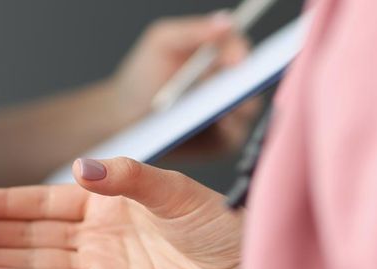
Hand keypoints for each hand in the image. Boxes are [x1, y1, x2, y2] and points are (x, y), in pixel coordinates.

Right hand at [0, 158, 241, 268]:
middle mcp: (97, 230)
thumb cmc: (222, 227)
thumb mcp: (176, 194)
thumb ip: (128, 179)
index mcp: (108, 198)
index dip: (4, 203)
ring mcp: (99, 263)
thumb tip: (85, 167)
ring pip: (33, 259)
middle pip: (28, 231)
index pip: (43, 199)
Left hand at [108, 13, 261, 154]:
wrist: (124, 116)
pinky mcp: (222, 140)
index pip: (241, 50)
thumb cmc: (143, 75)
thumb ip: (192, 31)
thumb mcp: (161, 43)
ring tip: (217, 109)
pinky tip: (211, 127)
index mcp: (219, 55)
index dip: (240, 55)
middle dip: (242, 84)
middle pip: (251, 81)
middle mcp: (230, 82)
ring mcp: (229, 111)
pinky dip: (224, 132)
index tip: (232, 61)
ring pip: (246, 110)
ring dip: (233, 109)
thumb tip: (225, 21)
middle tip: (229, 88)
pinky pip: (233, 137)